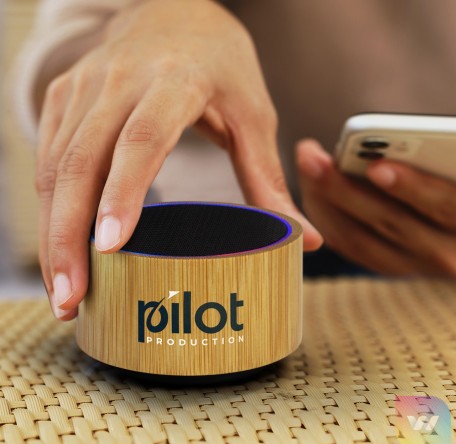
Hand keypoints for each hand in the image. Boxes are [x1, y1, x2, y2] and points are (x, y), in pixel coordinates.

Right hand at [36, 0, 321, 320]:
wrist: (172, 9)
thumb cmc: (219, 64)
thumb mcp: (254, 114)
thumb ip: (270, 180)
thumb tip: (304, 241)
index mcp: (175, 80)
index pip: (142, 138)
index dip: (123, 192)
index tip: (109, 247)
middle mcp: (119, 80)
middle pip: (82, 162)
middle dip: (69, 236)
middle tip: (71, 299)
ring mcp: (84, 87)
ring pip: (55, 166)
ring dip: (53, 233)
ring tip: (62, 292)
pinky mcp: (65, 97)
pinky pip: (49, 156)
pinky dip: (50, 207)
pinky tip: (60, 248)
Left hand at [296, 139, 455, 277]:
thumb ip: (447, 163)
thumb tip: (392, 150)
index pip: (444, 206)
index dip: (410, 187)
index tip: (376, 167)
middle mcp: (448, 256)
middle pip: (390, 223)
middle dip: (346, 189)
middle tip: (313, 158)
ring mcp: (416, 266)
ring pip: (361, 240)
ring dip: (327, 202)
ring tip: (308, 167)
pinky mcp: (392, 266)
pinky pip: (352, 247)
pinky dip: (328, 219)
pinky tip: (312, 191)